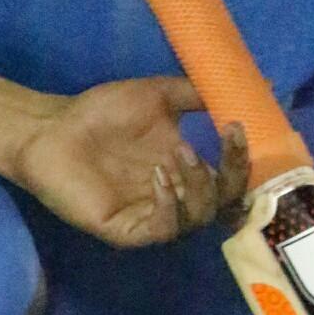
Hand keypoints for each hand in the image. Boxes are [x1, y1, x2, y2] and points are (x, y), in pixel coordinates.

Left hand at [8, 76, 249, 246]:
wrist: (53, 128)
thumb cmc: (103, 112)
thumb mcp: (159, 96)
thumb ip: (200, 94)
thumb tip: (260, 83)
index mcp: (189, 170)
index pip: (231, 177)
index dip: (241, 159)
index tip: (235, 127)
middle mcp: (178, 197)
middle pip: (222, 204)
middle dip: (225, 177)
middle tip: (203, 147)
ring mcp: (153, 216)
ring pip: (196, 219)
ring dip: (196, 189)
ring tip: (175, 159)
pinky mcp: (127, 230)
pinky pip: (161, 229)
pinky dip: (168, 206)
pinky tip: (158, 178)